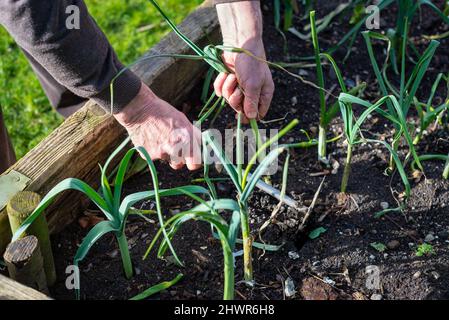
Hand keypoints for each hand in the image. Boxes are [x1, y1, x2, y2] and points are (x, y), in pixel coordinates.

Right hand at [114, 83, 201, 169]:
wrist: (139, 109)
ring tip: (162, 139)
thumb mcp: (183, 120)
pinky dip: (155, 150)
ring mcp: (161, 153)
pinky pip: (155, 157)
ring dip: (167, 154)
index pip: (195, 162)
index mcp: (186, 139)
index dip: (194, 161)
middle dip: (180, 159)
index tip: (193, 159)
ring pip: (167, 161)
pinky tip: (152, 138)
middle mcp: (174, 148)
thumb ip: (193, 135)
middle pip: (180, 164)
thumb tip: (201, 146)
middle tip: (177, 150)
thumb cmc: (163, 112)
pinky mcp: (149, 155)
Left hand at [215, 1, 273, 121]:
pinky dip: (220, 83)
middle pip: (240, 108)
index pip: (258, 113)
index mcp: (263, 94)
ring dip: (228, 87)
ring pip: (229, 98)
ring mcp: (239, 86)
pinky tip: (224, 74)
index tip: (242, 118)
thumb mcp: (253, 85)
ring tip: (232, 76)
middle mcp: (252, 92)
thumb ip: (251, 102)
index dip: (250, 116)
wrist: (238, 43)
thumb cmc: (251, 63)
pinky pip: (220, 90)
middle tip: (238, 89)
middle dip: (236, 99)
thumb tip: (251, 118)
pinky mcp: (228, 81)